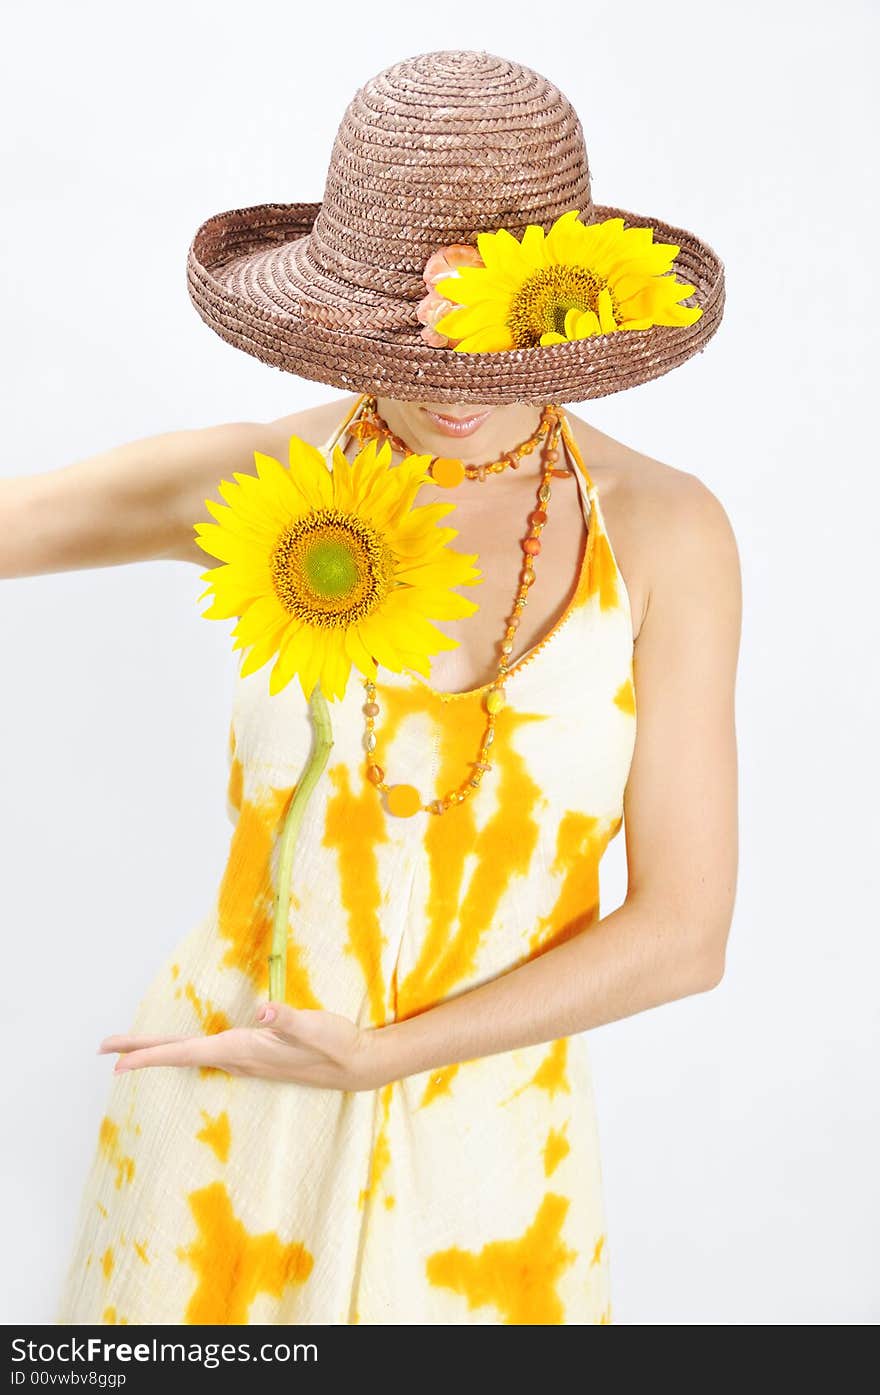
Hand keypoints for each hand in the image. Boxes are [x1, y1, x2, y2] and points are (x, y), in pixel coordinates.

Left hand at [98, 1002, 389, 1092]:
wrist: (358, 1067)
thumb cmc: (336, 1045)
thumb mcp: (314, 1027)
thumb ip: (288, 1019)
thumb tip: (265, 1010)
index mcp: (242, 1050)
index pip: (185, 1052)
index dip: (149, 1055)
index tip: (115, 1063)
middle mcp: (238, 1059)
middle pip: (179, 1054)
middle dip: (141, 1051)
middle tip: (104, 1051)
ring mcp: (246, 1061)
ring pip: (192, 1055)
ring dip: (161, 1050)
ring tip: (133, 1048)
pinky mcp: (256, 1057)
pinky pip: (208, 1054)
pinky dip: (185, 1050)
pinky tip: (185, 1047)